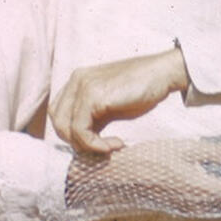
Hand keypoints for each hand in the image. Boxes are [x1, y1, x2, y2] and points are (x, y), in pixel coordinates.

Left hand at [49, 48, 188, 152]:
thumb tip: (80, 142)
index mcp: (78, 79)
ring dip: (87, 146)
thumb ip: (93, 117)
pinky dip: (95, 145)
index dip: (73, 132)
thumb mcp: (110, 104)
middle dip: (77, 141)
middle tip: (102, 147)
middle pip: (58, 121)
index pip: (59, 112)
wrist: (162, 73)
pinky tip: (117, 143)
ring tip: (110, 147)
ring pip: (66, 128)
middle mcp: (77, 79)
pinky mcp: (93, 95)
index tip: (96, 141)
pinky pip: (81, 131)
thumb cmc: (141, 89)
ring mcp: (83, 86)